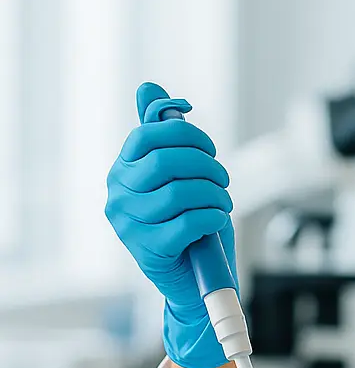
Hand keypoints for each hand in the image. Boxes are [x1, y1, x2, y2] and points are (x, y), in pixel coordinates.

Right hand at [105, 82, 238, 367]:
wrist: (192, 280)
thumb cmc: (188, 224)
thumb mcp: (178, 175)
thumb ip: (164, 133)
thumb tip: (149, 87)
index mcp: (122, 171)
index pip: (148, 135)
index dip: (187, 135)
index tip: (210, 149)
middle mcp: (118, 195)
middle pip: (166, 161)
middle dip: (207, 165)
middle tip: (222, 180)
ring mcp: (129, 224)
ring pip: (180, 192)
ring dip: (215, 195)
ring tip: (223, 203)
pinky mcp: (148, 250)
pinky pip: (188, 222)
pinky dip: (213, 217)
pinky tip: (218, 220)